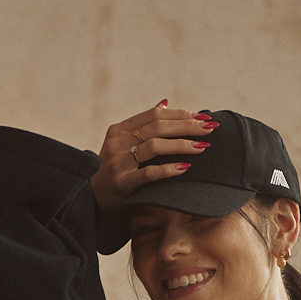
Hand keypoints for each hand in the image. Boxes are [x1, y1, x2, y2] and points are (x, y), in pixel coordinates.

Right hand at [90, 101, 217, 211]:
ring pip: (154, 146)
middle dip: (187, 126)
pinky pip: (148, 173)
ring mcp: (118, 162)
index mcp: (119, 129)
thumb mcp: (122, 143)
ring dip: (182, 145)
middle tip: (209, 128)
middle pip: (157, 127)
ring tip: (202, 147)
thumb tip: (165, 103)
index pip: (154, 114)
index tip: (202, 117)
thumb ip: (142, 125)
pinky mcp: (121, 182)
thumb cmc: (113, 168)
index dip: (180, 114)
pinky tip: (185, 168)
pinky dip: (168, 170)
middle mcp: (117, 142)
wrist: (90, 197)